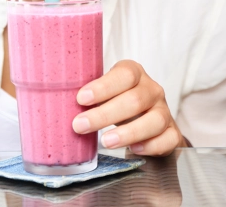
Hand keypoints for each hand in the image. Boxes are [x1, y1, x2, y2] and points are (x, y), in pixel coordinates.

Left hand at [71, 60, 188, 155]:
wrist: (145, 118)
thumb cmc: (117, 101)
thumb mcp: (104, 92)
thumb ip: (88, 95)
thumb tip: (54, 104)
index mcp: (134, 74)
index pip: (124, 75)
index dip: (103, 86)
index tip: (81, 98)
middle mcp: (152, 90)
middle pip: (135, 99)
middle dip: (105, 114)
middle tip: (80, 125)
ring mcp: (164, 111)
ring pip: (154, 120)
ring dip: (128, 132)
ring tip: (105, 142)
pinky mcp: (171, 132)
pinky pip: (167, 139)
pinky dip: (151, 145)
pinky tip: (133, 150)